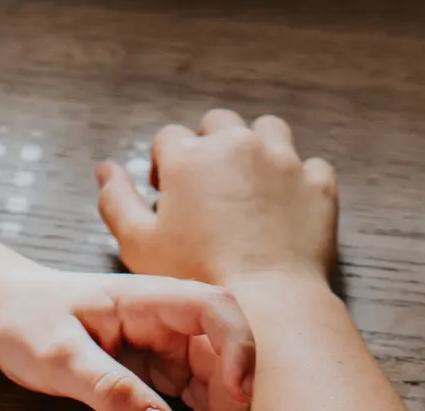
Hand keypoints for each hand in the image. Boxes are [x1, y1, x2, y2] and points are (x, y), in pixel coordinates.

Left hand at [0, 259, 255, 410]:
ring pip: (214, 373)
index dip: (239, 347)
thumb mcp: (59, 357)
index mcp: (147, 299)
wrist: (1, 310)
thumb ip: (109, 389)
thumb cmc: (24, 318)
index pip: (215, 309)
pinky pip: (193, 389)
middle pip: (224, 348)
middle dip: (234, 389)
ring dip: (222, 402)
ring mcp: (162, 343)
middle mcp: (164, 317)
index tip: (237, 393)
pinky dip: (203, 409)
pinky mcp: (154, 367)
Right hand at [96, 109, 338, 287]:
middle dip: (211, 145)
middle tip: (210, 186)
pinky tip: (289, 204)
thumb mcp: (138, 244)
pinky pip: (311, 165)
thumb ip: (116, 200)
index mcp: (189, 156)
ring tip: (251, 184)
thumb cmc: (198, 276)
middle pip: (219, 123)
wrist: (267, 301)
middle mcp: (235, 145)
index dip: (166, 162)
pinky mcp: (317, 183)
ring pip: (268, 129)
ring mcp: (282, 159)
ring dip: (258, 147)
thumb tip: (106, 169)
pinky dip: (300, 179)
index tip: (171, 191)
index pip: (169, 137)